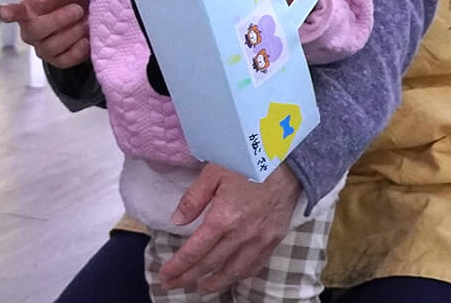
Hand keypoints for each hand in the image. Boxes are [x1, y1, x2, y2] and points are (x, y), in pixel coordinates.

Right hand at [0, 0, 90, 67]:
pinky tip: (86, 39)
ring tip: (86, 22)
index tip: (4, 11)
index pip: (13, 12)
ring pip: (51, 46)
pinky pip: (64, 60)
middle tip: (78, 9)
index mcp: (26, 11)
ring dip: (71, 34)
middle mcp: (30, 31)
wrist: (85, 15)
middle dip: (59, 20)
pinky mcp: (57, 61)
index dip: (8, 13)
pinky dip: (77, 50)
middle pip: (35, 30)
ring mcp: (42, 48)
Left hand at [159, 162, 302, 292]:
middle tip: (172, 284)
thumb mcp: (212, 173)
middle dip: (188, 278)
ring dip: (214, 283)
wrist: (286, 162)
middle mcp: (242, 235)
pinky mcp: (274, 240)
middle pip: (211, 265)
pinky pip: (254, 265)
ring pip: (234, 271)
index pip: (195, 250)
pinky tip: (228, 277)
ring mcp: (261, 240)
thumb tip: (177, 220)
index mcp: (223, 218)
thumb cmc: (246, 163)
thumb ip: (193, 199)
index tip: (164, 275)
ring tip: (197, 288)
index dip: (178, 266)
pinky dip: (238, 275)